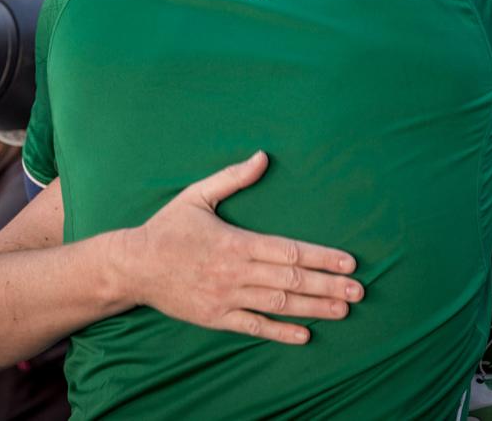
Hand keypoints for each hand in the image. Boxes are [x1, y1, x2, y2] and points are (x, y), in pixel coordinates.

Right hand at [119, 151, 363, 344]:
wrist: (132, 267)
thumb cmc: (168, 228)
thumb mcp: (197, 195)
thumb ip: (233, 178)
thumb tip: (263, 156)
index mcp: (237, 242)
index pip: (289, 251)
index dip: (322, 257)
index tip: (349, 262)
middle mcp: (236, 272)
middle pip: (292, 281)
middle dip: (329, 286)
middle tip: (359, 291)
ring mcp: (226, 298)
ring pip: (279, 305)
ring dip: (314, 308)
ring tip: (343, 310)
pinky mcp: (216, 318)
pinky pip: (253, 327)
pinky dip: (280, 332)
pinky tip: (304, 335)